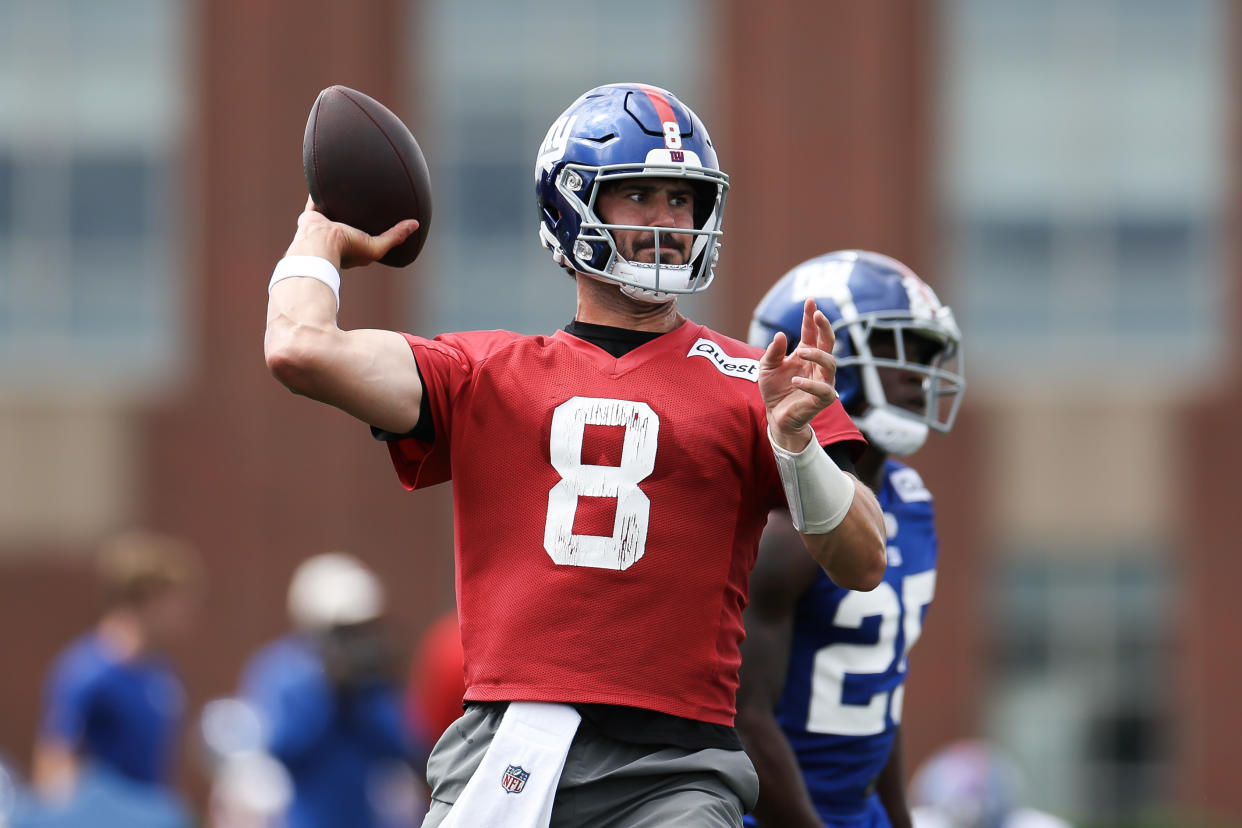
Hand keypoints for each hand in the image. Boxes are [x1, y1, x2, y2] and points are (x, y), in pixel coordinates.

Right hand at [285, 196, 418, 269]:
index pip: (365, 236)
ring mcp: (324, 226)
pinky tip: (325, 180)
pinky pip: (315, 201)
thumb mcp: (377, 246)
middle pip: (348, 221)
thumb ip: (395, 236)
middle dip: (355, 212)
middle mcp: (337, 237)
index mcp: (351, 246)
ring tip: (347, 187)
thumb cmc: (347, 248)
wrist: (319, 242)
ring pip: (333, 210)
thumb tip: (415, 224)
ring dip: (338, 201)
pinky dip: (319, 193)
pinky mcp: (311, 216)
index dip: (374, 227)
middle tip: (366, 198)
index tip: (383, 215)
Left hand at [758, 297, 838, 451]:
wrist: (776, 416)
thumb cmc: (774, 390)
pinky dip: (809, 384)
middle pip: (828, 342)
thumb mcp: (767, 367)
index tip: (810, 300)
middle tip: (818, 315)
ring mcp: (822, 381)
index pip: (811, 332)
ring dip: (818, 354)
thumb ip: (773, 351)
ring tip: (801, 352)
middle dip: (824, 327)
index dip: (811, 316)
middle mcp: (817, 365)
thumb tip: (781, 334)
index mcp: (805, 354)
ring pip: (831, 363)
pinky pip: (823, 389)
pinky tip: (795, 380)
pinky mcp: (822, 399)